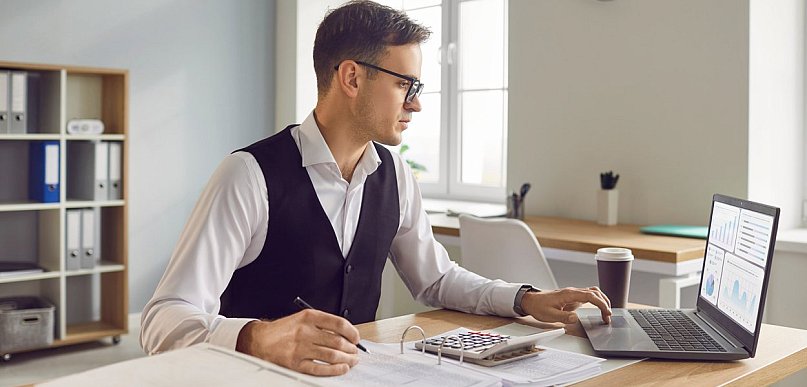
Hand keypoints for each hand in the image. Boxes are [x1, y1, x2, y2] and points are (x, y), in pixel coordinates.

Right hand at [236, 309, 359, 375]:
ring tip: (352, 361)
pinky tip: (342, 369)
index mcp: (308, 316)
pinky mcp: (296, 364)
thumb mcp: (302, 319)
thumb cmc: (283, 330)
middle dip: (351, 348)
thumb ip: (322, 324)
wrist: (260, 341)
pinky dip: (335, 370)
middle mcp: (305, 331)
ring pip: (332, 355)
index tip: (356, 338)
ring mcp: (300, 348)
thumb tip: (346, 335)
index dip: (352, 332)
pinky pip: (320, 368)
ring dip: (346, 359)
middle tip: (355, 352)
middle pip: (337, 341)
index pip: (338, 323)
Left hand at [521, 286, 611, 323]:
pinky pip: (588, 296)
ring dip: (602, 301)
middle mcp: (572, 292)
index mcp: (568, 294)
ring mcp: (573, 294)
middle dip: (604, 303)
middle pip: (595, 292)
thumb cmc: (538, 306)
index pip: (590, 295)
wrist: (531, 300)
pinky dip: (597, 301)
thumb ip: (563, 317)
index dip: (600, 303)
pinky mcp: (572, 297)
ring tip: (606, 313)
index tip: (606, 312)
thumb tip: (575, 318)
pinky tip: (599, 308)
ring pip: (593, 292)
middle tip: (608, 316)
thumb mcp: (549, 315)